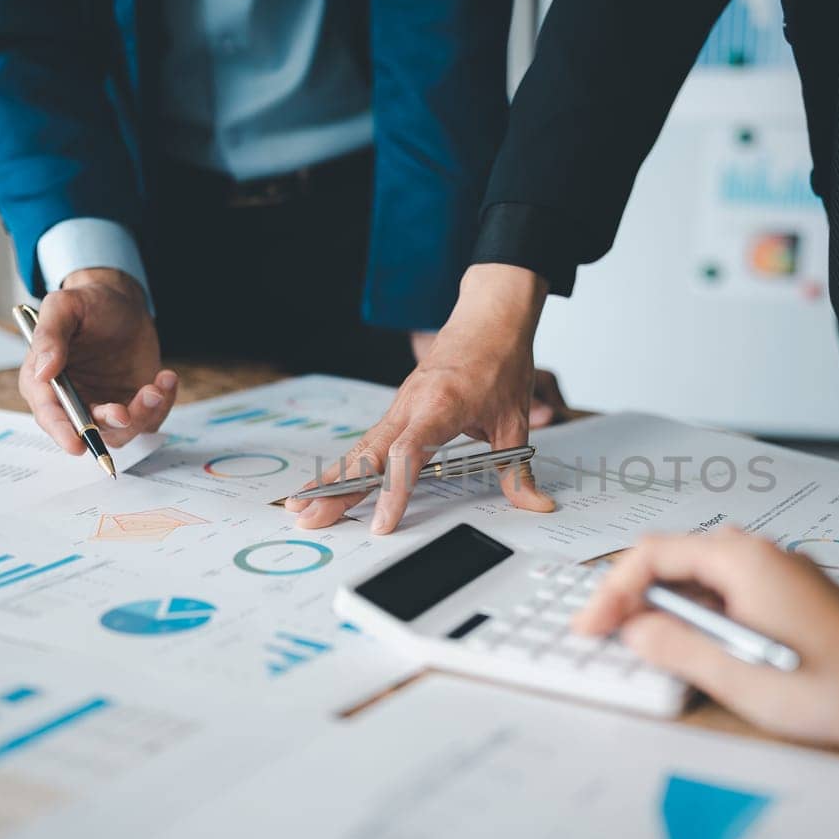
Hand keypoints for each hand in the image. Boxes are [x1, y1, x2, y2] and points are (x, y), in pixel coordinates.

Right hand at [18, 268, 177, 453]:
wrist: (123, 302)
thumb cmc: (88, 303)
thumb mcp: (64, 306)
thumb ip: (50, 336)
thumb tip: (43, 372)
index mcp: (44, 381)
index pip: (50, 414)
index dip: (62, 432)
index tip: (77, 445)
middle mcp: (74, 399)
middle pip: (88, 429)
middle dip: (109, 425)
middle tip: (126, 412)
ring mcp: (105, 404)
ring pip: (123, 430)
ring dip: (142, 414)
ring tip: (156, 385)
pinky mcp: (133, 404)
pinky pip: (150, 418)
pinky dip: (162, 404)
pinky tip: (166, 378)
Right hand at [288, 264, 556, 532]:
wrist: (489, 316)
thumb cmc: (500, 360)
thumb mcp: (515, 420)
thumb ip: (519, 469)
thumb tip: (537, 504)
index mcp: (440, 405)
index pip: (407, 454)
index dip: (393, 490)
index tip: (382, 522)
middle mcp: (411, 405)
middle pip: (368, 454)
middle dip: (337, 489)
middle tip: (310, 518)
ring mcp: (401, 406)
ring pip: (361, 447)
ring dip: (331, 477)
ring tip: (301, 505)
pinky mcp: (399, 408)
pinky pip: (368, 439)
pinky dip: (346, 463)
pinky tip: (327, 482)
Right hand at [574, 528, 838, 755]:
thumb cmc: (836, 689)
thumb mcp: (740, 678)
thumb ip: (679, 649)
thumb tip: (635, 631)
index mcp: (744, 561)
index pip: (654, 555)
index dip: (613, 591)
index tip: (592, 627)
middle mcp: (760, 554)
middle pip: (674, 558)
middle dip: (632, 594)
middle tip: (606, 634)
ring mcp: (777, 572)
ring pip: (699, 574)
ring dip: (663, 603)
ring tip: (640, 641)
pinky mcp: (787, 594)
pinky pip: (726, 589)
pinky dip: (696, 611)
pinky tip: (692, 646)